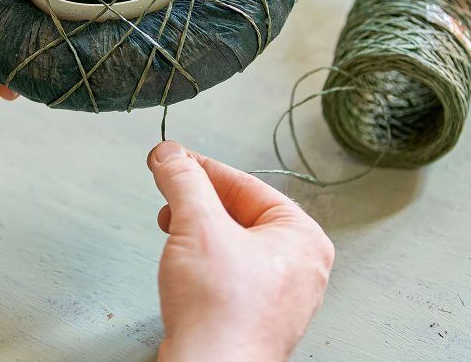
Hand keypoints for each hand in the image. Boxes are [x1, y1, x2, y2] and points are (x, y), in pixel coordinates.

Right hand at [148, 141, 333, 361]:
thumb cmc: (220, 311)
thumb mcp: (198, 225)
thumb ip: (184, 181)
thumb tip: (170, 155)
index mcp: (302, 237)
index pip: (246, 185)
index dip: (203, 168)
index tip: (174, 159)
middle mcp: (298, 265)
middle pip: (239, 212)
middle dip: (197, 200)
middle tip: (169, 191)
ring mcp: (279, 293)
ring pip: (231, 240)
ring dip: (196, 227)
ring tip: (170, 225)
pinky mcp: (255, 314)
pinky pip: (229, 268)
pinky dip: (202, 255)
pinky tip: (182, 258)